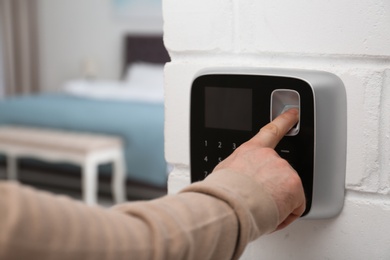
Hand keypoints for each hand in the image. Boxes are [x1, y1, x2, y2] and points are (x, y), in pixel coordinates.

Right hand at [214, 109, 305, 229]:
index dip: (283, 121)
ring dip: (277, 203)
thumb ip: (237, 170)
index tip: (293, 114)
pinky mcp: (294, 185)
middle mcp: (269, 156)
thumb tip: (235, 180)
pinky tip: (271, 214)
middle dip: (272, 189)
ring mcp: (283, 170)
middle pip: (279, 174)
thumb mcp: (223, 173)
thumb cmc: (223, 194)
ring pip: (287, 192)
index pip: (270, 132)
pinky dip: (286, 215)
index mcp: (250, 151)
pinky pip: (295, 207)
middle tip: (258, 200)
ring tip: (260, 208)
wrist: (230, 206)